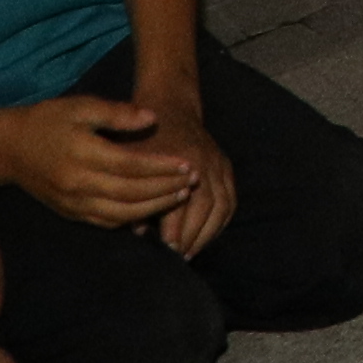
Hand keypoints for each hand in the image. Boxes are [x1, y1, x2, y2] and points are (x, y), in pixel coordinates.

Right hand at [0, 91, 201, 223]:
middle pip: (130, 194)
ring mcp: (73, 203)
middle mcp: (78, 185)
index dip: (162, 167)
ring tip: (179, 196)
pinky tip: (152, 209)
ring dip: (154, 208)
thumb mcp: (81, 106)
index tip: (188, 163)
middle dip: (165, 189)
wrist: (9, 149)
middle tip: (192, 181)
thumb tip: (152, 118)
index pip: (131, 166)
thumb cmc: (48, 121)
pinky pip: (106, 222)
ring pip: (121, 214)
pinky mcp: (71, 213)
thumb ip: (117, 113)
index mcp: (82, 155)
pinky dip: (132, 219)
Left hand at [144, 104, 242, 257]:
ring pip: (222, 206)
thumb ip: (135, 195)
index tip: (166, 249)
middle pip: (205, 208)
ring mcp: (218, 163)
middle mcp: (204, 162)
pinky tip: (206, 235)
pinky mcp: (225, 166)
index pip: (180, 204)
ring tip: (191, 251)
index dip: (174, 231)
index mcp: (180, 160)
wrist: (170, 105)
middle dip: (192, 237)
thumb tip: (140, 231)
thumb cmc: (143, 137)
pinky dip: (221, 221)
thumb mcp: (131, 162)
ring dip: (208, 233)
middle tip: (178, 256)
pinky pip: (230, 199)